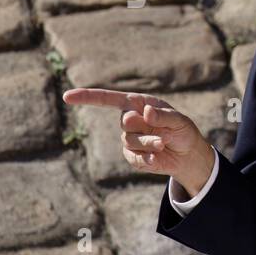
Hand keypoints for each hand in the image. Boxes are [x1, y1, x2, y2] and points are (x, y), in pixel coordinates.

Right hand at [61, 88, 215, 195]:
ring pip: (130, 141)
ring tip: (164, 144)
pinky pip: (134, 157)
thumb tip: (144, 113)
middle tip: (163, 135)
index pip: (108, 99)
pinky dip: (147, 158)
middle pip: (125, 123)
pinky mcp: (132, 156)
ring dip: (149, 144)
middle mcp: (129, 120)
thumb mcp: (179, 120)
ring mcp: (129, 139)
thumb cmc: (183, 131)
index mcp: (136, 104)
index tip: (67, 97)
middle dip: (143, 129)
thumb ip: (162, 116)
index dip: (87, 97)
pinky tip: (157, 158)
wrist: (188, 155)